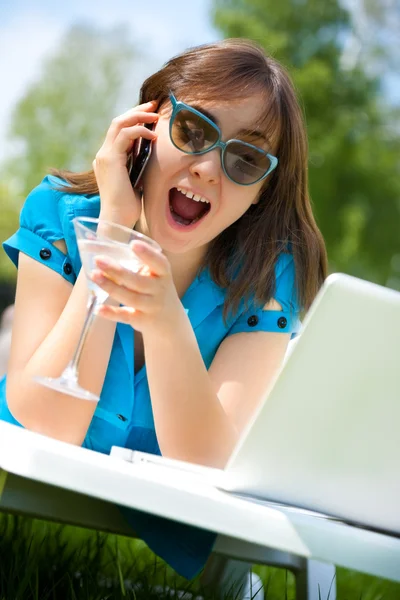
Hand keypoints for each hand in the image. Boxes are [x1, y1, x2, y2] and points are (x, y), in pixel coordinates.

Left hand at [91, 242, 183, 335]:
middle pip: (139, 281)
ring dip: (111, 287)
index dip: (148, 254)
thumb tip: (101, 247)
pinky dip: (112, 313)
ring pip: (131, 298)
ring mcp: (152, 307)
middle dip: (117, 270)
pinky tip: (98, 308)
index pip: (159, 263)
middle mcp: (160, 291)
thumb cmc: (155, 290)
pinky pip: (125, 316)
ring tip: (94, 276)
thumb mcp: (155, 276)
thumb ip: (137, 263)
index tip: (133, 244)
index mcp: (164, 274)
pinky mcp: (142, 320)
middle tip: (98, 260)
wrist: (169, 320)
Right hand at [93, 101, 158, 227]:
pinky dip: (140, 131)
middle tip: (155, 105)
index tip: (152, 114)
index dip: (135, 119)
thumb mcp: (136, 180)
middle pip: (118, 122)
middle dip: (137, 111)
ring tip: (156, 116)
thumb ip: (138, 166)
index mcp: (108, 158)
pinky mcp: (110, 159)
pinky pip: (125, 135)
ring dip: (139, 116)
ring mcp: (104, 155)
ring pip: (119, 123)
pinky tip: (153, 135)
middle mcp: (103, 154)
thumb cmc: (129, 206)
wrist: (118, 219)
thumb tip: (151, 156)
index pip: (119, 130)